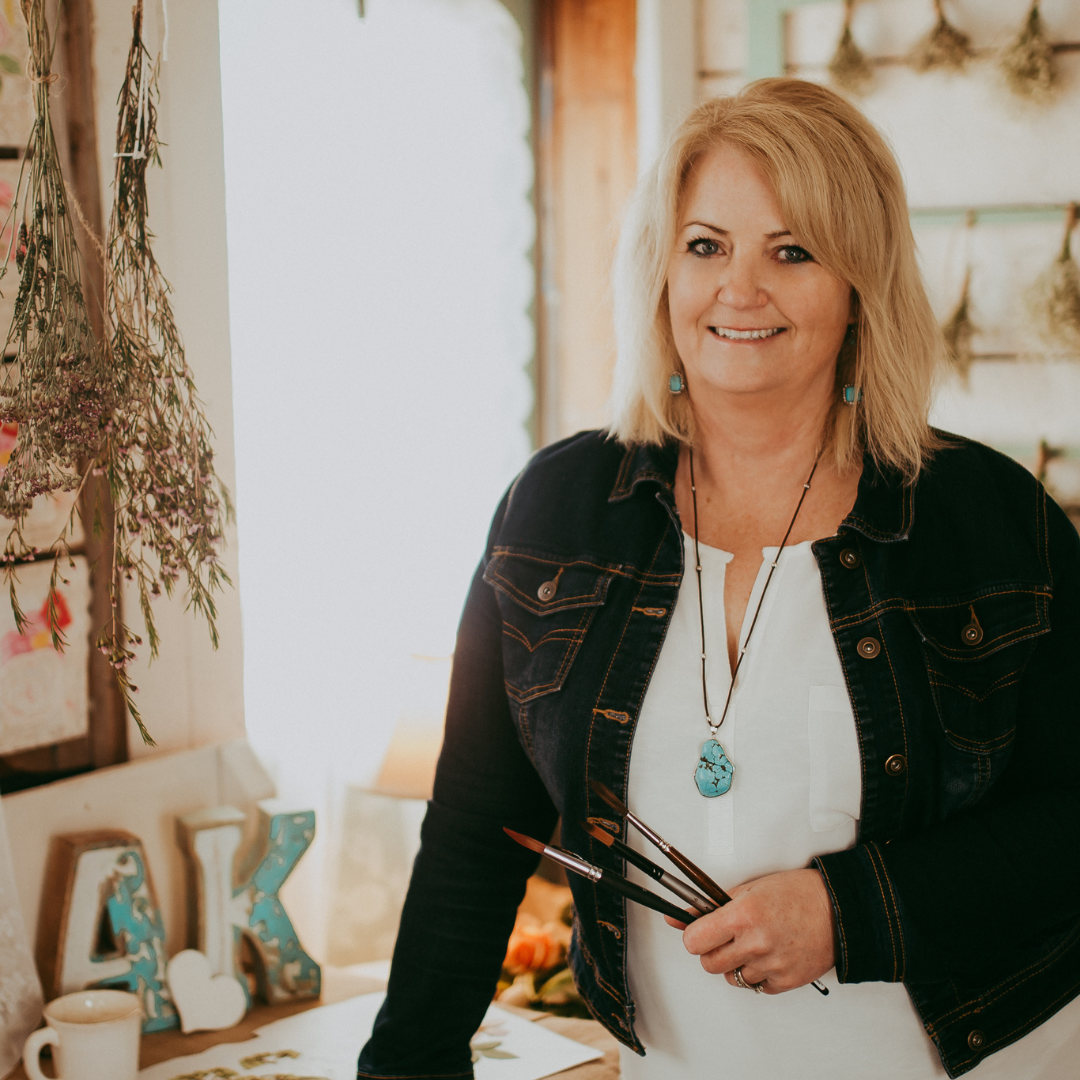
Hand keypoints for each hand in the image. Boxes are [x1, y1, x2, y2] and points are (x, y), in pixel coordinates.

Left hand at [665, 869, 835, 993]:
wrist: (837, 910)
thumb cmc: (797, 893)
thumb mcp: (749, 888)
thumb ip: (710, 905)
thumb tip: (678, 918)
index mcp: (743, 916)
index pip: (694, 941)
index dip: (694, 935)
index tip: (700, 931)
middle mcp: (755, 943)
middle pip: (708, 963)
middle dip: (712, 950)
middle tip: (726, 937)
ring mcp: (770, 966)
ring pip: (731, 977)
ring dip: (736, 963)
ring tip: (754, 942)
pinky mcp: (784, 983)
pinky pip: (755, 986)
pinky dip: (757, 974)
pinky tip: (769, 954)